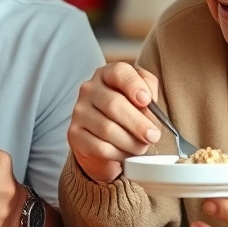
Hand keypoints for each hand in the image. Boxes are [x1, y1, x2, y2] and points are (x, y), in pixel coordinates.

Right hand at [67, 62, 161, 182]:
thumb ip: (149, 90)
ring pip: (107, 129)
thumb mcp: (141, 94)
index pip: (119, 72)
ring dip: (130, 142)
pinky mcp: (75, 134)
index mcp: (107, 75)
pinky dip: (118, 153)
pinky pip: (100, 147)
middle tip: (153, 135)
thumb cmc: (127, 111)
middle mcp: (89, 89)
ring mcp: (79, 112)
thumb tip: (150, 102)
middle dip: (138, 123)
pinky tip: (126, 153)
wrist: (103, 135)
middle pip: (114, 104)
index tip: (147, 101)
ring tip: (142, 147)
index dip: (134, 85)